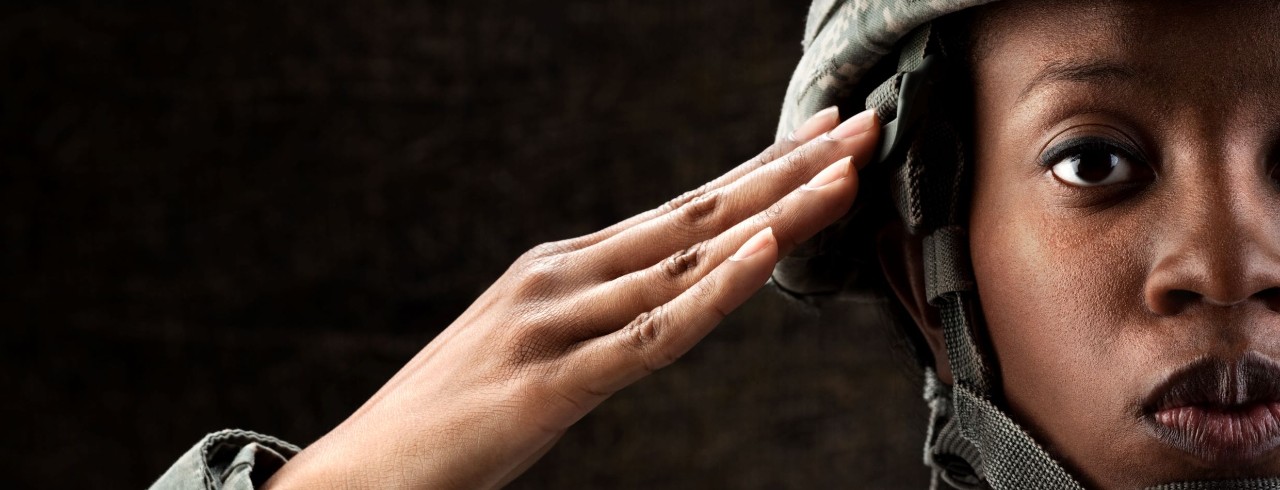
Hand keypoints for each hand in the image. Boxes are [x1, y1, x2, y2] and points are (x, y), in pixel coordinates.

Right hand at [263, 107, 879, 488]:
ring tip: (844, 173)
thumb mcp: (536, 348)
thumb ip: (598, 318)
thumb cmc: (450, 417)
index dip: (756, 171)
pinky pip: (651, 333)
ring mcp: (556, 322)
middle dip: (785, 170)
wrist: (360, 473)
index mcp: (563, 266)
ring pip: (685, 261)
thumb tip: (664, 302)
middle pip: (696, 214)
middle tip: (861, 126)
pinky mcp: (553, 384)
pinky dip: (713, 289)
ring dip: (772, 213)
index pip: (680, 208)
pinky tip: (763, 251)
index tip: (821, 138)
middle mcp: (563, 274)